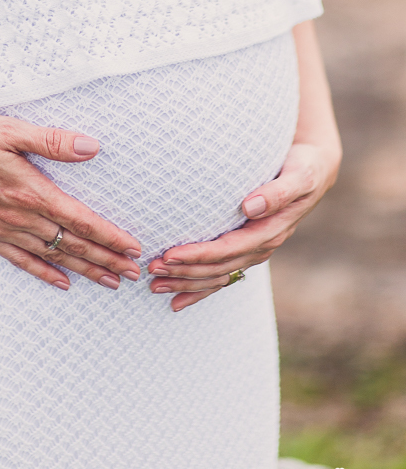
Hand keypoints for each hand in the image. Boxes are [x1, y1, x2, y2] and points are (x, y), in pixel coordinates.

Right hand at [0, 108, 142, 291]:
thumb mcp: (9, 130)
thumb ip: (51, 141)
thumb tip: (92, 147)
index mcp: (30, 191)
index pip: (80, 219)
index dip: (109, 235)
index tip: (133, 248)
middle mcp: (19, 216)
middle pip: (72, 243)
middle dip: (106, 259)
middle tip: (134, 273)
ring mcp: (1, 228)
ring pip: (52, 255)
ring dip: (84, 269)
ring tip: (110, 282)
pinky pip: (20, 259)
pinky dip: (43, 272)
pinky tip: (60, 281)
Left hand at [146, 139, 341, 311]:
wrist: (315, 170)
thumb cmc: (305, 168)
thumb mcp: (299, 176)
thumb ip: (277, 192)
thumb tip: (249, 206)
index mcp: (270, 231)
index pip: (228, 249)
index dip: (199, 255)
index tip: (170, 255)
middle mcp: (262, 245)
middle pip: (219, 267)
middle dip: (185, 272)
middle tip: (152, 270)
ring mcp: (255, 249)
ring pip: (218, 275)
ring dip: (187, 282)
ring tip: (155, 285)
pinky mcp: (248, 247)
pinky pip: (224, 274)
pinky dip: (200, 289)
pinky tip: (178, 300)